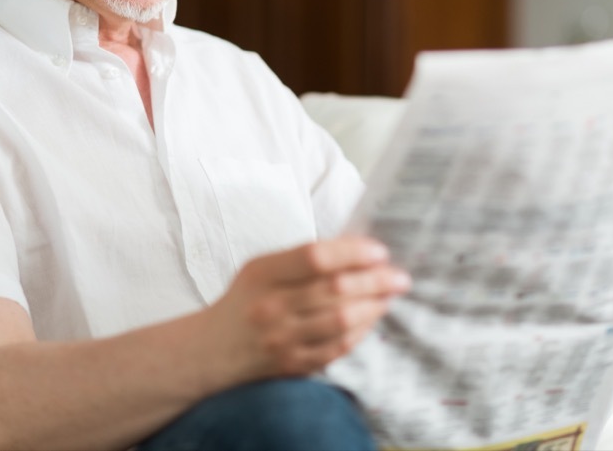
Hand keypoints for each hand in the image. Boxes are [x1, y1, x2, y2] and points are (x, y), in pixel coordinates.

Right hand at [206, 236, 410, 381]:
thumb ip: (302, 258)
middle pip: (334, 289)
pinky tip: (373, 316)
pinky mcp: (293, 364)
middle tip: (399, 275)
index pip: (314, 257)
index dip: (352, 252)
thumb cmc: (246, 299)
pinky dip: (363, 329)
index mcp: (262, 274)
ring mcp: (282, 339)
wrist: (212, 350)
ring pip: (342, 319)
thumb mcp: (261, 268)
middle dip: (376, 280)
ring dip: (375, 305)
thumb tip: (357, 247)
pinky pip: (339, 346)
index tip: (379, 251)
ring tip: (391, 294)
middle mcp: (270, 307)